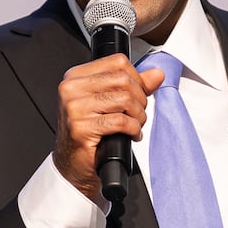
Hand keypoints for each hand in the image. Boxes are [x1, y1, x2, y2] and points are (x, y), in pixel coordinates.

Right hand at [53, 54, 164, 200]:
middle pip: (123, 80)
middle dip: (140, 99)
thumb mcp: (110, 103)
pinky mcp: (81, 128)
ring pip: (125, 100)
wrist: (73, 164)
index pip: (117, 62)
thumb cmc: (89, 133)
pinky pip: (121, 121)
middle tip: (138, 114)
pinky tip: (131, 135)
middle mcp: (71, 89)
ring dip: (138, 116)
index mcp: (75, 77)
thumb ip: (134, 85)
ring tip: (135, 125)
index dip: (137, 79)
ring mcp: (74, 108)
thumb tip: (156, 74)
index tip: (139, 94)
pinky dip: (134, 129)